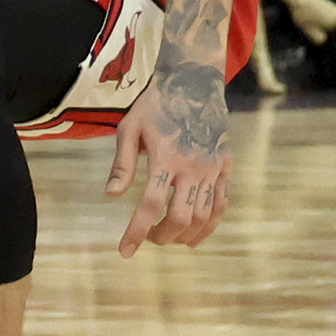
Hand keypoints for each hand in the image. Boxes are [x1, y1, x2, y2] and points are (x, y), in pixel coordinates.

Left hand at [105, 60, 231, 255]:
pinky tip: (195, 230)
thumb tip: (110, 196)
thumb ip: (122, 164)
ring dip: (186, 234)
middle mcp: (193, 166)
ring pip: (204, 215)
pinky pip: (222, 203)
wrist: (194, 83)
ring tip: (169, 237)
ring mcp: (213, 168)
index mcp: (165, 157)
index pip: (150, 206)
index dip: (137, 232)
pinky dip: (210, 223)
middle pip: (181, 217)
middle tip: (149, 239)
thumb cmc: (154, 106)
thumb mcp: (129, 128)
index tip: (125, 252)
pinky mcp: (225, 166)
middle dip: (162, 236)